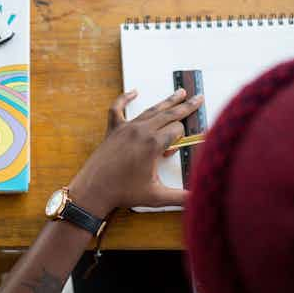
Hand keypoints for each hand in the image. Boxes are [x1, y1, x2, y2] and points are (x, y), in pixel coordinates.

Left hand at [68, 89, 203, 216]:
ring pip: (151, 110)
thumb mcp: (156, 197)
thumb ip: (180, 198)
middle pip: (169, 114)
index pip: (177, 131)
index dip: (182, 139)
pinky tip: (133, 92)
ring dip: (166, 101)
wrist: (94, 190)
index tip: (177, 149)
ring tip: (179, 92)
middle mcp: (141, 131)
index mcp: (153, 144)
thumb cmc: (123, 192)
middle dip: (186, 106)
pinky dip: (125, 98)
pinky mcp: (113, 129)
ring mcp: (126, 128)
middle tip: (198, 97)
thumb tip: (199, 200)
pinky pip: (118, 108)